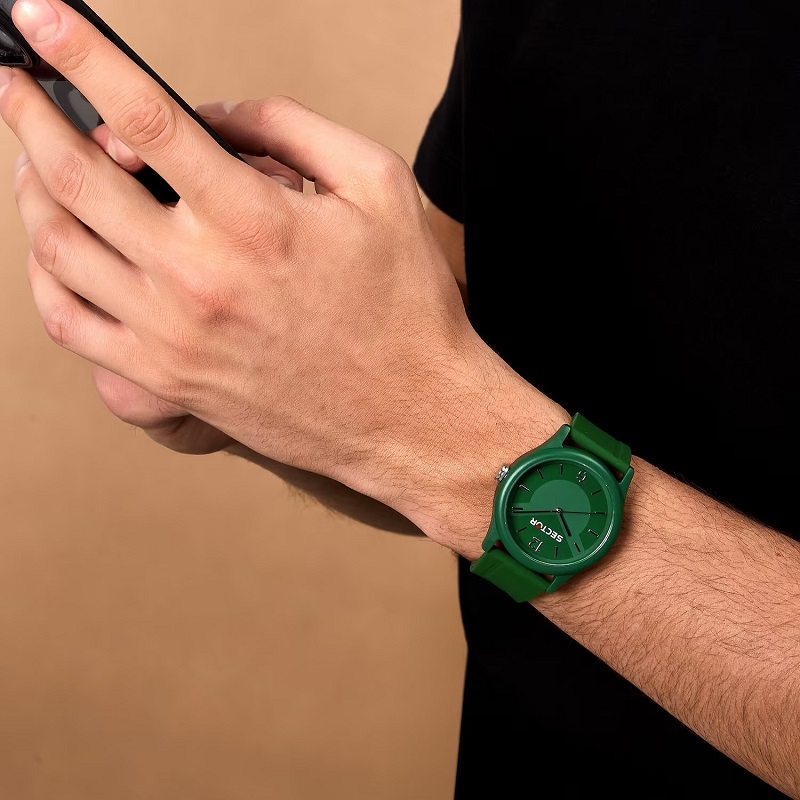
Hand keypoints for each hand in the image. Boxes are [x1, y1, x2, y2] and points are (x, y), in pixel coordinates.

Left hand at [0, 0, 481, 528]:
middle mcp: (199, 278)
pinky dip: (44, 278)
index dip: (79, 54)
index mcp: (253, 219)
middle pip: (75, 176)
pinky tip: (53, 250)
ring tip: (33, 162)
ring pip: (58, 249)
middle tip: (13, 86)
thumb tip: (214, 115)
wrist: (409, 413)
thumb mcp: (378, 187)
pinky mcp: (168, 381)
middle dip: (29, 114)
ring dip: (31, 190)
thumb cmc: (405, 306)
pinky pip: (70, 324)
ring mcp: (174, 336)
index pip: (142, 117)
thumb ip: (291, 129)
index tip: (38, 17)